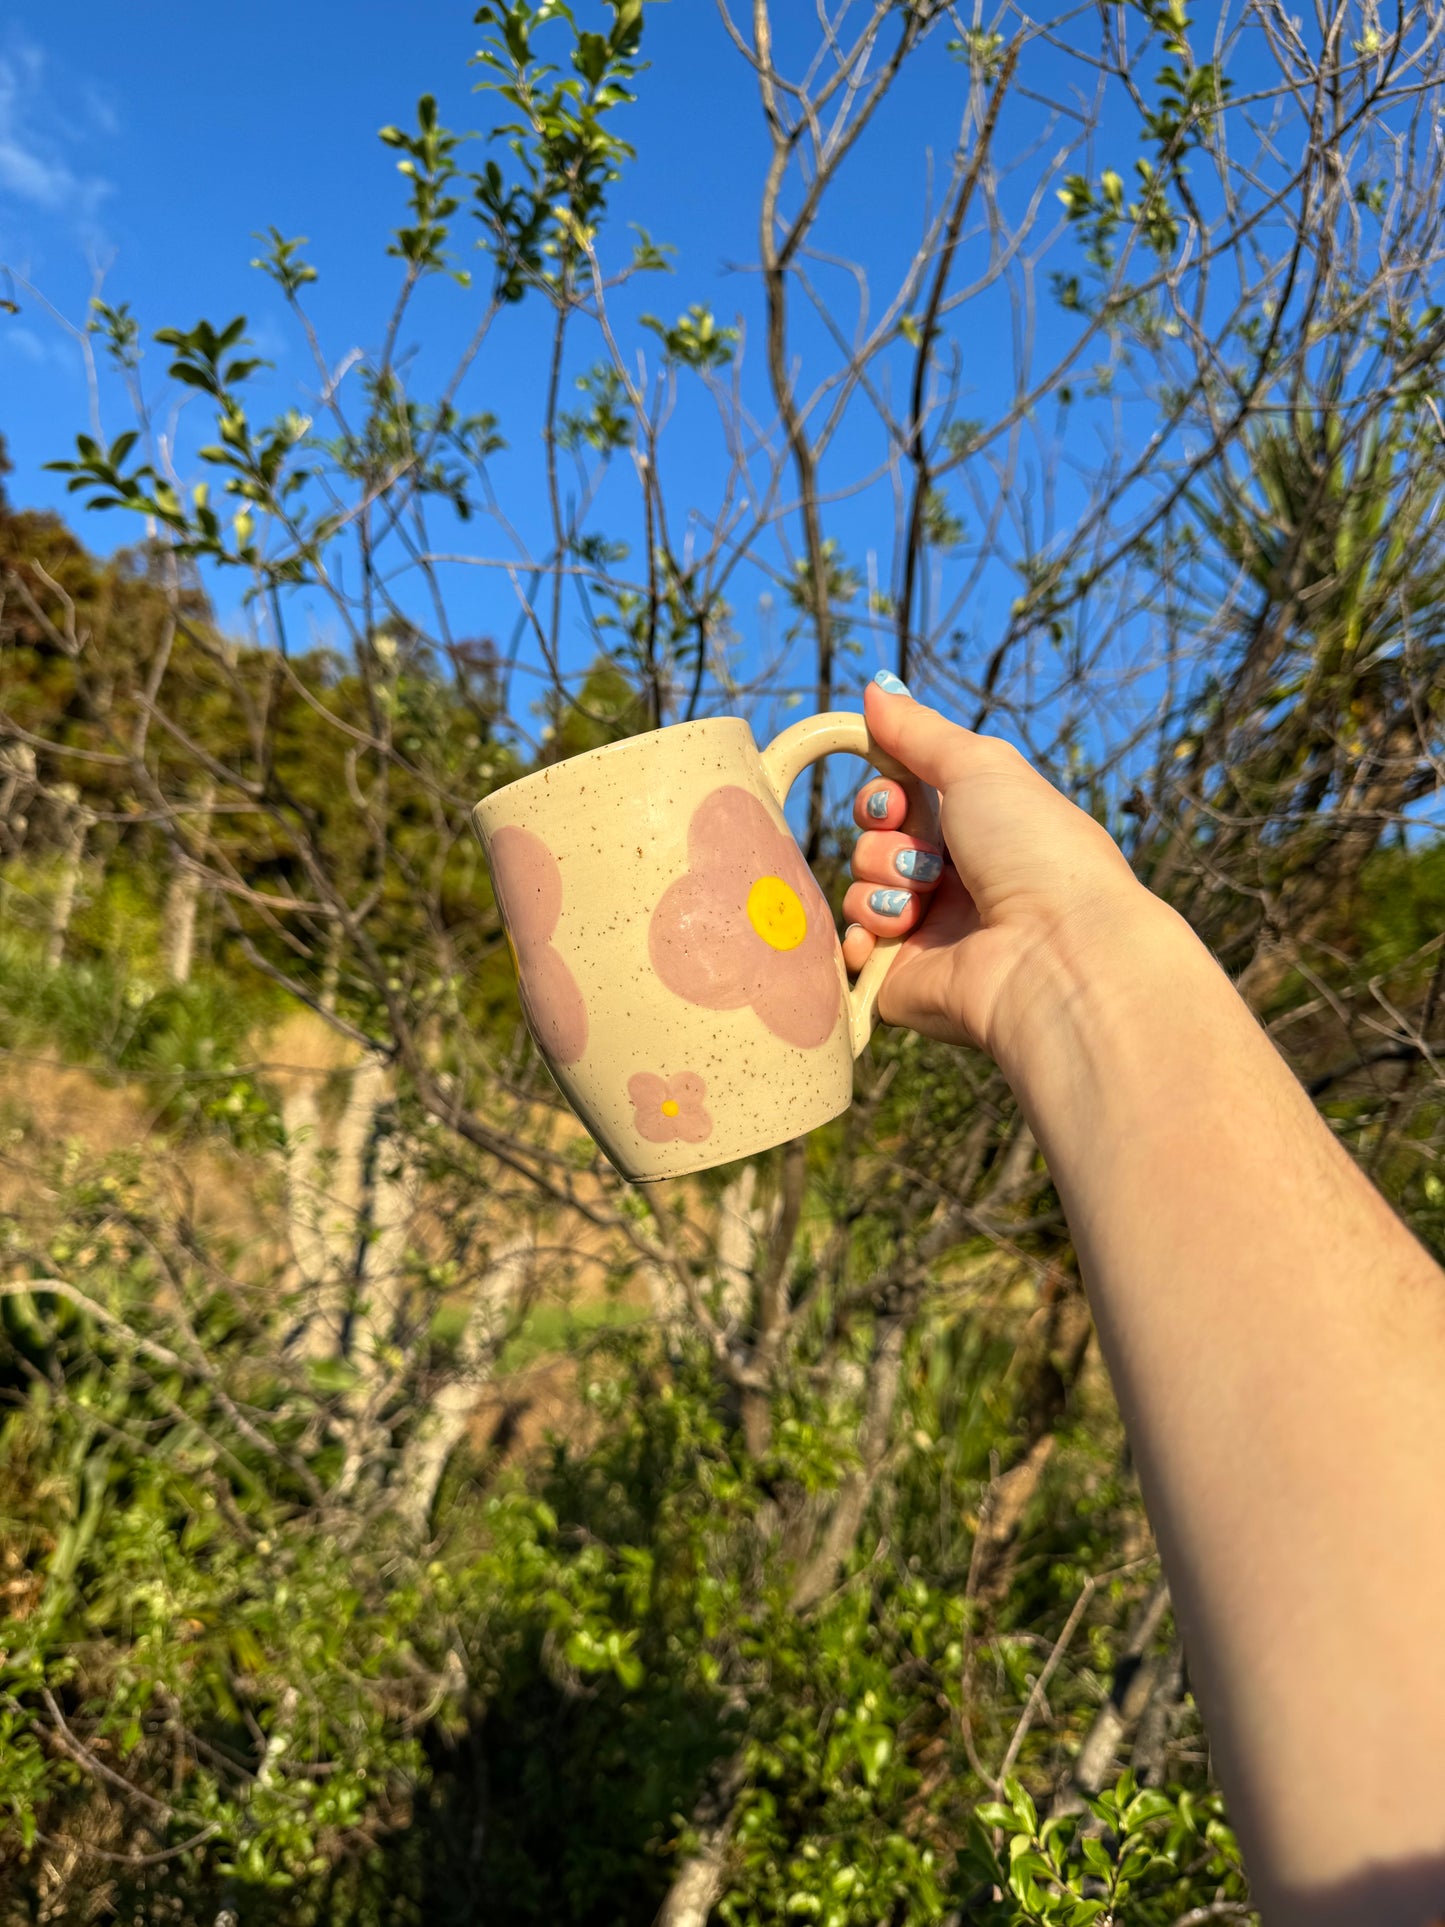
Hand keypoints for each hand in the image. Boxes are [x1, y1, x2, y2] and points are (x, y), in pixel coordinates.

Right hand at [842, 674, 1151, 1057]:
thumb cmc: (1035, 851)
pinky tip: (890, 937)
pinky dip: (861, 939)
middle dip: (883, 839)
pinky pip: (851, 954)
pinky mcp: (903, 984)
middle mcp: (954, 885)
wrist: (1055, 954)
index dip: (883, 796)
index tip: (899, 797)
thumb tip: (873, 686)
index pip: (899, 804)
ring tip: (924, 903)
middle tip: (923, 853)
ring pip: (859, 892)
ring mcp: (928, 938)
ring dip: (882, 885)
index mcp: (979, 834)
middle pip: (872, 843)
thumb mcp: (981, 767)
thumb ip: (919, 730)